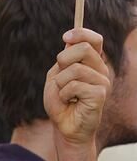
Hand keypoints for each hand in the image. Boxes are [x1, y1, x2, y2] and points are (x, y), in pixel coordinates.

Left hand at [44, 28, 110, 145]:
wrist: (63, 126)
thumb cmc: (60, 101)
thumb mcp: (57, 74)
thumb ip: (64, 58)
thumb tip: (70, 40)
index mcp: (91, 62)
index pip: (94, 39)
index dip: (81, 33)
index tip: (65, 37)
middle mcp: (100, 69)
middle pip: (85, 48)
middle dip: (64, 59)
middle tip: (59, 75)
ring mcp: (103, 82)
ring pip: (76, 68)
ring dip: (61, 81)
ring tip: (64, 93)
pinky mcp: (100, 95)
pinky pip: (75, 85)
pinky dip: (64, 93)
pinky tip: (68, 101)